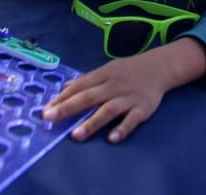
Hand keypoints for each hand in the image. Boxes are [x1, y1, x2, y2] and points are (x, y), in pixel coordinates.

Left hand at [43, 50, 172, 143]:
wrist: (159, 67)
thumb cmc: (128, 71)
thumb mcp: (106, 70)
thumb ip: (86, 81)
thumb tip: (64, 89)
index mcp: (103, 75)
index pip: (80, 86)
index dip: (62, 98)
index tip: (46, 110)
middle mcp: (114, 86)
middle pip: (89, 97)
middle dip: (68, 108)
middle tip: (50, 118)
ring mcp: (128, 97)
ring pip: (108, 110)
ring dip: (92, 122)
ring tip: (76, 135)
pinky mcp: (142, 108)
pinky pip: (132, 119)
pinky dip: (122, 128)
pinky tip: (112, 138)